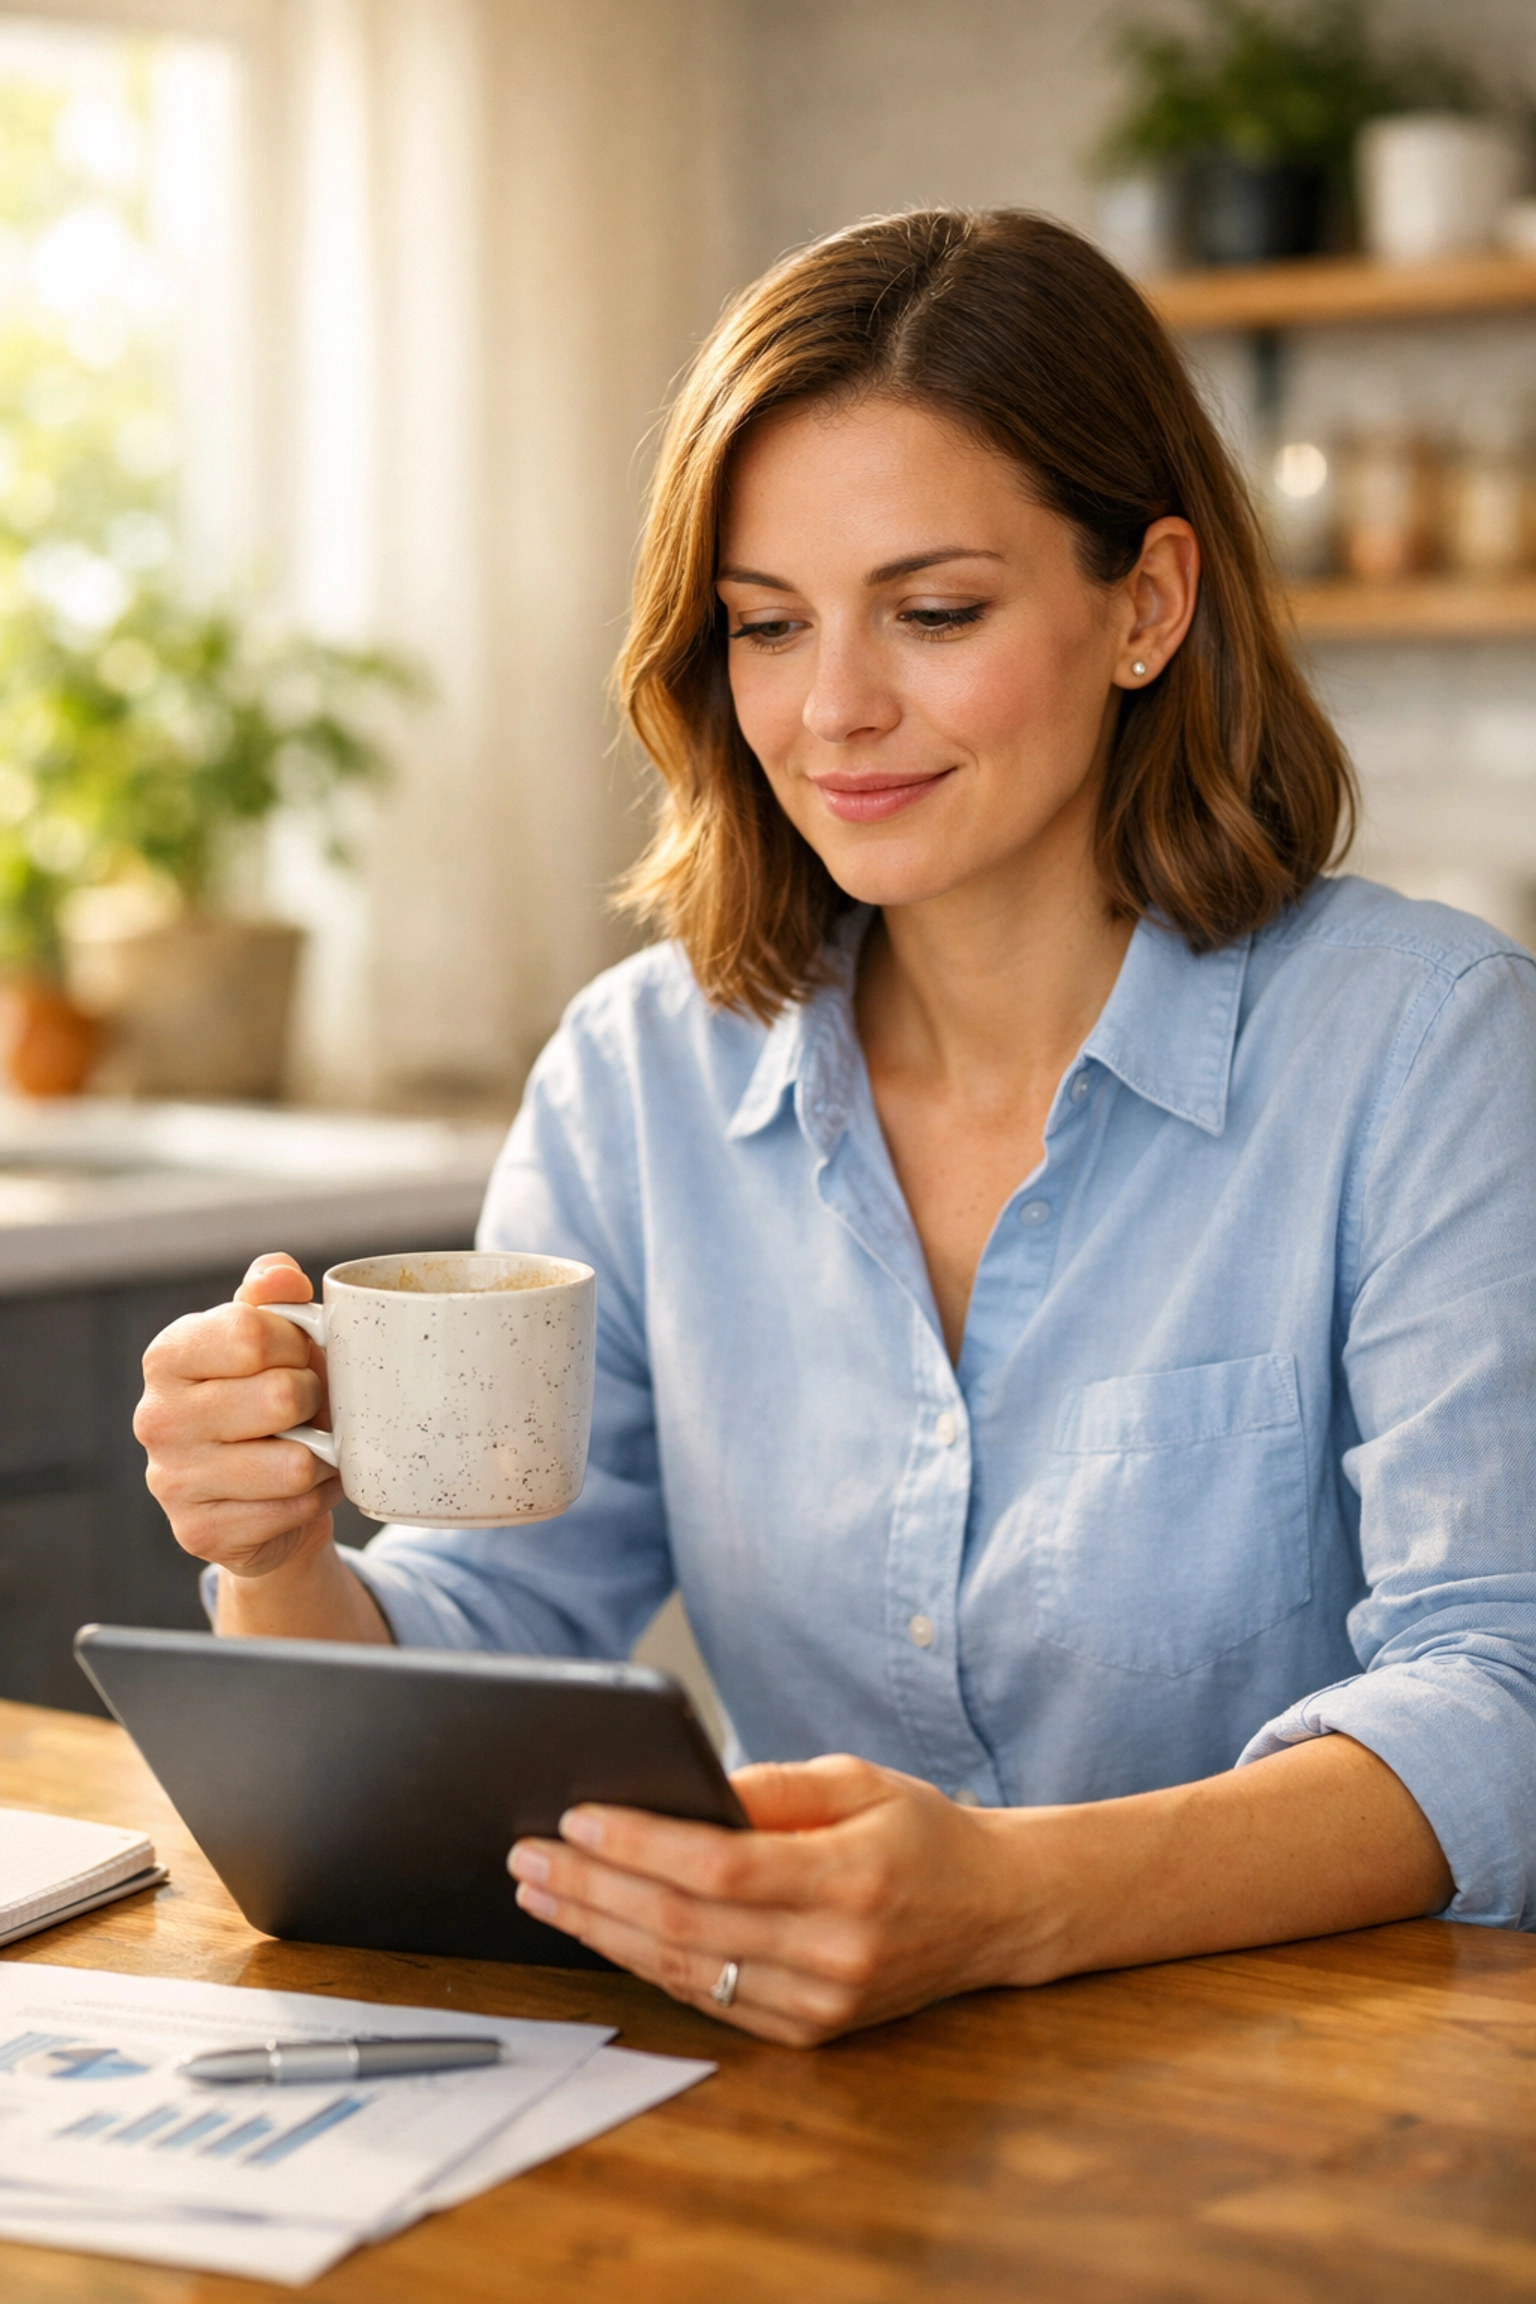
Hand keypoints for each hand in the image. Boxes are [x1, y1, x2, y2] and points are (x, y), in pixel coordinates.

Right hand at [135, 1251, 341, 1582]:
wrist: (264, 1490)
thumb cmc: (270, 1396)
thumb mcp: (273, 1339)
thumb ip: (273, 1297)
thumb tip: (280, 1273)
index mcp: (168, 1355)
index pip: (252, 1333)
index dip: (298, 1343)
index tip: (300, 1354)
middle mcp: (155, 1416)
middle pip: (280, 1397)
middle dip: (316, 1401)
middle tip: (310, 1407)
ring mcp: (171, 1479)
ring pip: (294, 1464)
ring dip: (323, 1457)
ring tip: (312, 1448)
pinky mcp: (199, 1531)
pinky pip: (292, 1511)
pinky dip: (313, 1500)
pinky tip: (298, 1490)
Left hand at [507, 1755, 1017, 2046]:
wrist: (996, 1911)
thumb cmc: (923, 1831)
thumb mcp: (860, 1780)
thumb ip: (773, 1787)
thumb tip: (684, 1786)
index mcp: (852, 1878)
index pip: (719, 1868)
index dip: (639, 1845)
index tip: (575, 1818)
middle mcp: (836, 1952)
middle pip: (685, 1926)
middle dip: (593, 1888)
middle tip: (527, 1856)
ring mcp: (821, 2003)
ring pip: (686, 1970)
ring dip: (601, 1930)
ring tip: (543, 1891)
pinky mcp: (809, 2031)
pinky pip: (710, 1998)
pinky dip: (646, 1963)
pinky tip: (601, 1928)